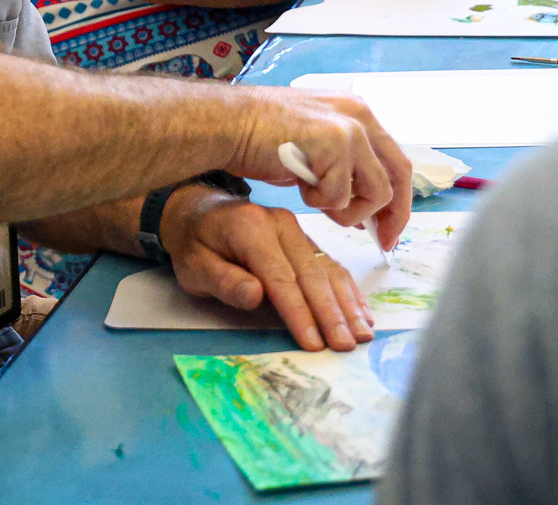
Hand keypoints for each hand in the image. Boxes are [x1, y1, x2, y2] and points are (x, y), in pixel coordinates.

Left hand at [160, 184, 374, 351]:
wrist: (197, 212)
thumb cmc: (194, 244)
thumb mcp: (194, 266)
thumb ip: (223, 282)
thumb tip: (256, 295)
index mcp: (250, 228)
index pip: (280, 277)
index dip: (299, 311)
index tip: (314, 342)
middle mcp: (280, 223)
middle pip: (311, 273)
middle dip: (331, 313)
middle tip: (347, 345)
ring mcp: (296, 228)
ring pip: (327, 269)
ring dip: (347, 304)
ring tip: (363, 334)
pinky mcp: (304, 238)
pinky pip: (330, 264)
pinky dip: (347, 290)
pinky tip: (361, 312)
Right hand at [228, 89, 412, 248]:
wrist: (225, 123)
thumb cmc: (257, 135)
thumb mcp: (312, 145)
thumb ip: (343, 165)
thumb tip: (364, 203)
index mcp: (356, 111)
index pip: (395, 160)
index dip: (397, 198)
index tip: (389, 226)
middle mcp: (359, 114)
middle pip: (398, 175)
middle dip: (392, 215)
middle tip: (382, 241)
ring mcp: (349, 127)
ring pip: (375, 192)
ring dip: (344, 209)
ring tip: (312, 197)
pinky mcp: (335, 142)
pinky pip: (341, 196)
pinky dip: (318, 201)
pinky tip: (296, 183)